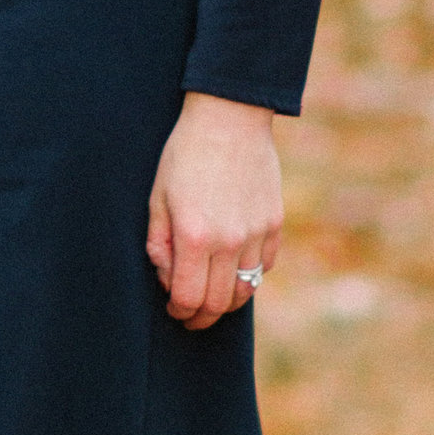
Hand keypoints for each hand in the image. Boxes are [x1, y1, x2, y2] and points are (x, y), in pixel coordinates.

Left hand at [148, 91, 279, 327]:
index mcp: (194, 236)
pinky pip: (265, 266)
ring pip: (246, 292)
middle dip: (200, 317)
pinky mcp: (275, 224)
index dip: (178, 313)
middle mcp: (229, 241)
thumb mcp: (158, 197)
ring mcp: (257, 234)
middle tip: (190, 315)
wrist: (229, 117)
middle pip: (219, 304)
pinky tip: (233, 267)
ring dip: (226, 302)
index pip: (188, 298)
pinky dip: (249, 276)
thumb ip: (159, 243)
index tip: (173, 310)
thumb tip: (167, 277)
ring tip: (212, 296)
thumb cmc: (185, 154)